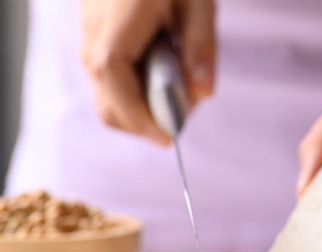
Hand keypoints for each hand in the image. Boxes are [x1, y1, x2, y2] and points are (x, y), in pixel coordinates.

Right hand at [80, 0, 215, 145]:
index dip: (143, 122)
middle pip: (108, 106)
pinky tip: (164, 63)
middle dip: (146, 121)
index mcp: (116, 30)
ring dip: (143, 104)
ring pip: (107, 95)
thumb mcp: (199, 2)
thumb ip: (201, 47)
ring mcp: (88, 38)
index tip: (172, 138)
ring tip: (179, 78)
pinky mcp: (94, 36)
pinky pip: (109, 77)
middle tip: (186, 107)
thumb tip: (203, 94)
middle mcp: (93, 39)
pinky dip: (136, 86)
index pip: (118, 93)